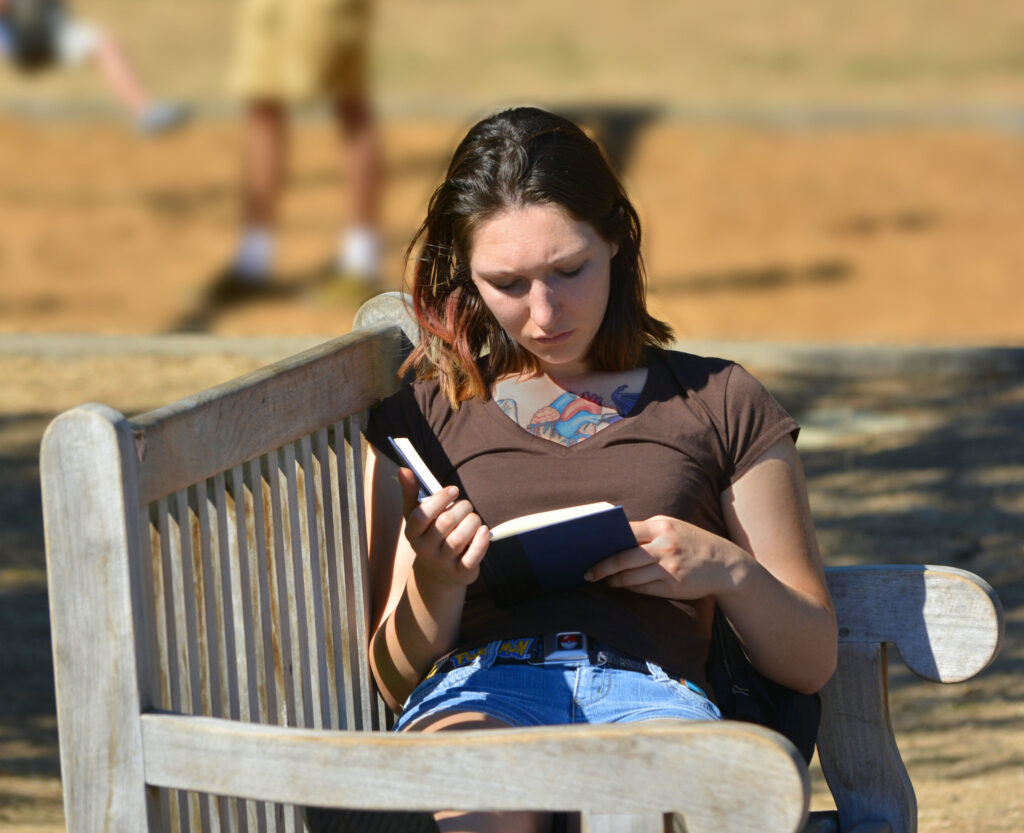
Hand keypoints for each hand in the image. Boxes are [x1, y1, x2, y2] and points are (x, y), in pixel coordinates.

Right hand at [398, 468, 488, 586]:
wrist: (439, 573)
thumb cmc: (430, 534)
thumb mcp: (417, 515)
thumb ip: (411, 492)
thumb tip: (403, 470)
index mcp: (412, 533)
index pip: (421, 515)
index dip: (439, 499)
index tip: (454, 490)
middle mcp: (424, 550)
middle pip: (445, 523)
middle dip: (462, 508)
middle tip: (466, 505)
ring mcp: (442, 563)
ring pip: (460, 538)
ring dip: (473, 522)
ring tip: (474, 519)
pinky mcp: (460, 573)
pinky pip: (472, 557)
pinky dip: (481, 542)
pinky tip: (484, 531)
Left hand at [585, 515, 742, 599]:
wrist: (726, 564)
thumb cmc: (692, 544)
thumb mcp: (673, 529)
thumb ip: (647, 533)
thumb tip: (614, 543)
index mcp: (662, 526)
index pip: (626, 532)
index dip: (606, 542)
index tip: (590, 549)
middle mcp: (665, 545)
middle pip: (623, 558)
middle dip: (602, 567)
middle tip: (589, 573)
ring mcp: (670, 567)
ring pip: (631, 577)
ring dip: (614, 580)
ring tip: (604, 581)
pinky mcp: (674, 586)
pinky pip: (643, 589)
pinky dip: (630, 588)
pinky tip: (622, 586)